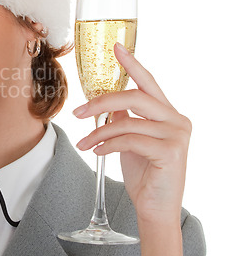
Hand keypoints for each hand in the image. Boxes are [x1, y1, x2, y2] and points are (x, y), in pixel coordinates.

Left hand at [73, 43, 191, 224]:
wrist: (155, 208)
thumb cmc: (144, 173)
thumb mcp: (132, 140)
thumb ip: (125, 119)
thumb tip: (105, 105)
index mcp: (167, 113)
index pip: (148, 82)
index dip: (132, 63)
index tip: (116, 47)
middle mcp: (176, 119)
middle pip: (134, 96)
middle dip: (101, 102)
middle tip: (78, 113)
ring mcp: (177, 135)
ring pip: (127, 121)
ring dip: (98, 132)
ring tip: (85, 143)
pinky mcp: (171, 151)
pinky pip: (130, 139)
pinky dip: (108, 144)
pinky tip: (98, 152)